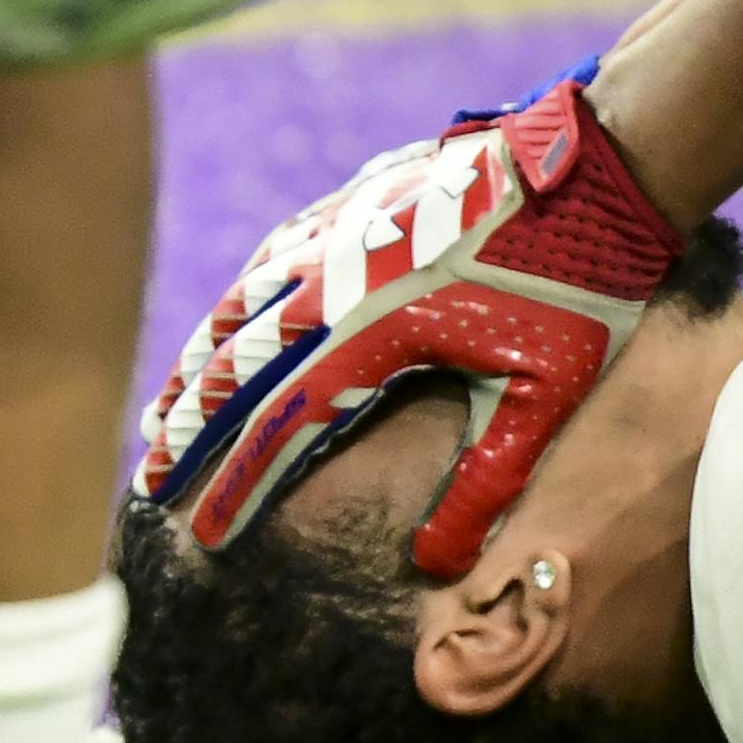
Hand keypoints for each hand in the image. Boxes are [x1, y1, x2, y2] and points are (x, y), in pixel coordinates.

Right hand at [135, 62, 682, 576]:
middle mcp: (336, 285)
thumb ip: (484, 482)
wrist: (592, 176)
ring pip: (240, 310)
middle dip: (190, 431)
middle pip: (238, 369)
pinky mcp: (353, 204)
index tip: (202, 532)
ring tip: (163, 416)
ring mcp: (339, 235)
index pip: (283, 427)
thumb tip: (432, 565)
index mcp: (374, 338)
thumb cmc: (576, 291)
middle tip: (150, 481)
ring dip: (198, 367)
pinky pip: (271, 258)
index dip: (237, 484)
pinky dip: (235, 302)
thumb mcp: (541, 397)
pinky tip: (224, 323)